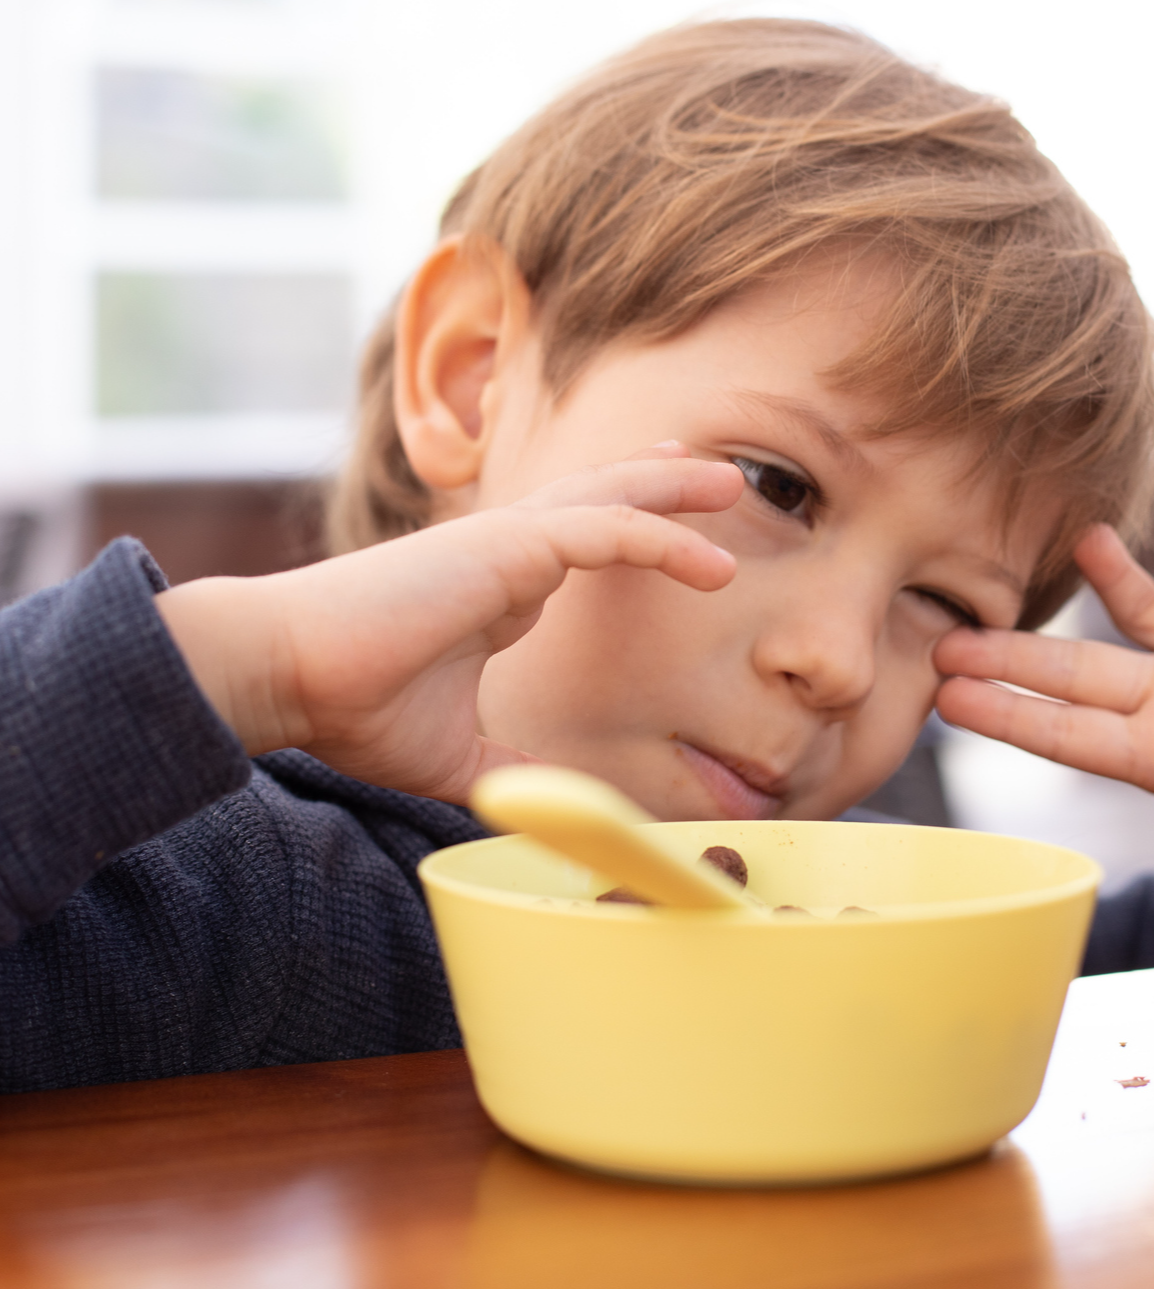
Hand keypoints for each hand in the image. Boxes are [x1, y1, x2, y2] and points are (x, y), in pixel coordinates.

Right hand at [157, 445, 742, 802]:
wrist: (289, 677)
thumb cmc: (355, 707)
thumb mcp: (462, 754)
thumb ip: (516, 769)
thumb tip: (558, 807)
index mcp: (502, 590)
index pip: (582, 544)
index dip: (629, 527)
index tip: (672, 529)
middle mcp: (509, 557)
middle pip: (604, 504)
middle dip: (663, 488)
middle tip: (717, 481)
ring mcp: (506, 544)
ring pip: (610, 500)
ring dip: (673, 491)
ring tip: (728, 485)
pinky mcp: (505, 547)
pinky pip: (603, 530)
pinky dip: (659, 536)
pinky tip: (708, 560)